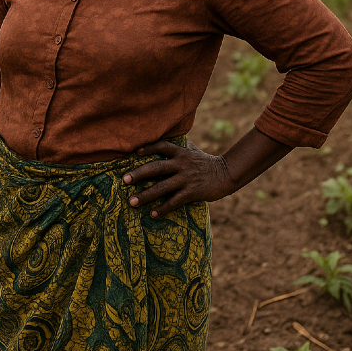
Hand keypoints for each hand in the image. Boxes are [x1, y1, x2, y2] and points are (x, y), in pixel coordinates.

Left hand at [122, 139, 237, 217]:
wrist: (227, 174)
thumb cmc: (205, 162)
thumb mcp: (193, 150)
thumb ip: (179, 146)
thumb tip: (167, 136)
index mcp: (180, 153)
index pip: (162, 146)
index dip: (148, 148)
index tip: (134, 152)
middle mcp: (181, 164)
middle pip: (157, 168)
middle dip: (139, 174)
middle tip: (124, 180)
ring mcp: (186, 178)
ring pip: (163, 187)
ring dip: (146, 195)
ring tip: (132, 202)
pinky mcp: (193, 192)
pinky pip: (175, 201)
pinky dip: (163, 208)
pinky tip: (153, 214)